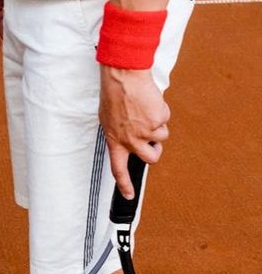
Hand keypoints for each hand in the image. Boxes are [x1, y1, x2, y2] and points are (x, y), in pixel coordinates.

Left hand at [99, 67, 169, 198]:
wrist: (124, 77)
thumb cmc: (114, 96)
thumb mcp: (108, 119)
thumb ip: (119, 134)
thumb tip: (127, 141)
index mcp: (115, 141)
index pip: (118, 169)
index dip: (124, 185)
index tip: (129, 196)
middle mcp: (131, 140)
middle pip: (151, 158)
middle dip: (156, 151)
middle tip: (152, 141)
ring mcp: (146, 131)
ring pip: (162, 136)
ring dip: (158, 125)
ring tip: (145, 110)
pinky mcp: (159, 120)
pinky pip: (166, 119)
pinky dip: (161, 111)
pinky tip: (149, 102)